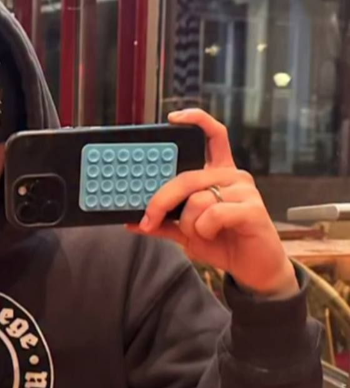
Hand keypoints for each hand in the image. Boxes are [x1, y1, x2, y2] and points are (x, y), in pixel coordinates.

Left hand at [128, 108, 297, 298]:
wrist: (254, 269)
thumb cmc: (223, 243)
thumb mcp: (186, 232)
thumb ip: (163, 223)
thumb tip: (132, 220)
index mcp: (218, 175)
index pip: (213, 136)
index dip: (196, 120)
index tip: (173, 118)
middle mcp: (233, 177)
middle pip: (187, 177)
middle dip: (161, 201)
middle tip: (148, 220)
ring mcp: (245, 191)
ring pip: (197, 200)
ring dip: (189, 224)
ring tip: (201, 234)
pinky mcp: (253, 209)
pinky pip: (212, 215)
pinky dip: (204, 230)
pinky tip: (214, 235)